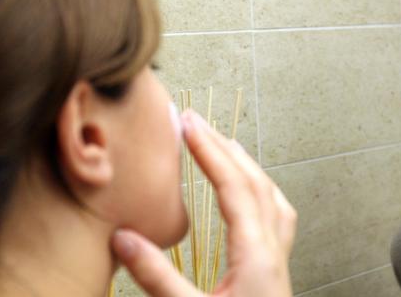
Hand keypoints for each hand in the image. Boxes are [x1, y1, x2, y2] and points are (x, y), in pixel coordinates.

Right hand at [111, 110, 296, 296]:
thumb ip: (158, 277)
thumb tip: (123, 239)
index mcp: (255, 253)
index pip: (232, 187)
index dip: (208, 151)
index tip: (189, 124)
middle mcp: (272, 249)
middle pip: (253, 183)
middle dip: (225, 148)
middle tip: (198, 123)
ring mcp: (278, 257)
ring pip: (269, 196)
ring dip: (246, 165)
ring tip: (225, 144)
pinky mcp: (275, 268)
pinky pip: (276, 214)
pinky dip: (262, 190)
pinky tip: (253, 191)